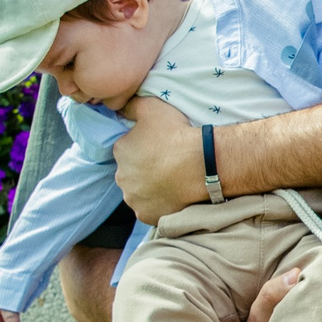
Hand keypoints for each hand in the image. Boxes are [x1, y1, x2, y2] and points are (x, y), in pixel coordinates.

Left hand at [113, 95, 202, 222]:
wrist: (202, 165)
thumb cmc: (177, 134)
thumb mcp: (152, 107)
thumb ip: (131, 105)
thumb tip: (119, 107)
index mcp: (120, 151)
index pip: (126, 148)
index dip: (143, 146)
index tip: (160, 146)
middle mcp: (121, 177)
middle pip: (131, 171)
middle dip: (144, 168)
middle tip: (168, 162)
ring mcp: (134, 199)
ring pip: (139, 192)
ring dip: (150, 187)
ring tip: (172, 179)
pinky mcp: (147, 215)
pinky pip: (150, 209)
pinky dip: (159, 203)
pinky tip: (173, 194)